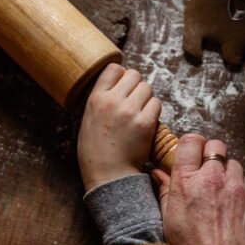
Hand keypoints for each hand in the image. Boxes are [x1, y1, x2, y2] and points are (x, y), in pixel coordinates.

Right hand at [78, 64, 161, 191]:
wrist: (108, 175)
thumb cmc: (96, 151)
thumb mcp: (88, 119)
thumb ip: (101, 99)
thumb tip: (119, 84)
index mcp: (95, 98)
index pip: (114, 68)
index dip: (122, 75)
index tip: (123, 85)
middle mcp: (112, 101)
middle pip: (134, 75)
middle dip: (136, 85)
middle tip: (134, 100)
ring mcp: (130, 111)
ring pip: (147, 88)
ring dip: (146, 98)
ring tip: (140, 112)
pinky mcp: (145, 123)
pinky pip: (156, 104)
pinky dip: (154, 110)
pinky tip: (146, 121)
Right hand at [151, 134, 244, 244]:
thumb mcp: (168, 220)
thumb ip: (164, 190)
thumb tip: (157, 172)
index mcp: (186, 181)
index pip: (191, 141)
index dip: (192, 145)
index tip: (193, 154)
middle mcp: (212, 178)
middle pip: (216, 146)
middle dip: (212, 156)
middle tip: (209, 174)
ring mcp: (237, 187)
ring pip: (235, 164)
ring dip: (229, 174)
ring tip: (224, 196)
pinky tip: (238, 206)